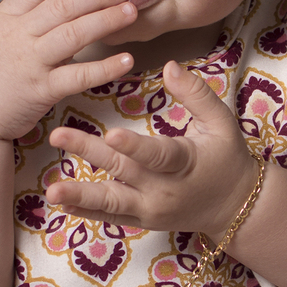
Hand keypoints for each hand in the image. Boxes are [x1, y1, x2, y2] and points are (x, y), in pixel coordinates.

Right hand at [0, 0, 138, 141]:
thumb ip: (17, 19)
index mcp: (3, 20)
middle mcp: (17, 36)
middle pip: (62, 6)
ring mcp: (30, 62)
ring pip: (74, 34)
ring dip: (106, 20)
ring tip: (131, 11)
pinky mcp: (41, 90)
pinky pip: (79, 75)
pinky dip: (105, 67)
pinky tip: (126, 59)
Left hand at [45, 61, 259, 238]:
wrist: (235, 205)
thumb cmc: (227, 156)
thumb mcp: (221, 121)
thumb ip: (196, 94)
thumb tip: (170, 66)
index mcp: (185, 162)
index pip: (157, 154)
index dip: (134, 146)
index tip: (110, 133)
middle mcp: (164, 190)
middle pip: (122, 170)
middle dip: (89, 154)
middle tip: (58, 135)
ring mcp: (151, 209)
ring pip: (111, 202)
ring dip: (80, 195)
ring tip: (51, 191)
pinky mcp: (142, 220)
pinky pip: (111, 217)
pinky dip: (86, 211)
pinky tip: (61, 202)